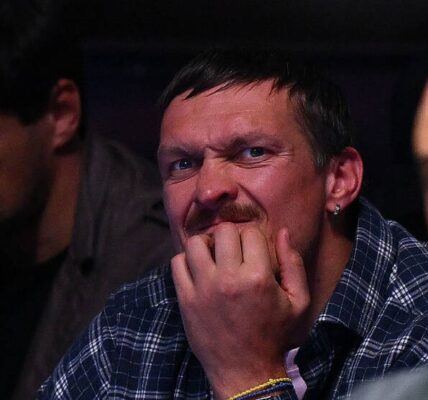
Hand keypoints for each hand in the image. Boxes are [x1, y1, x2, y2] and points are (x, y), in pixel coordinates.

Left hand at [171, 222, 309, 398]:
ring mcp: (204, 289)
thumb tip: (282, 231)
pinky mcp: (186, 300)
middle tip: (233, 251)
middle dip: (231, 237)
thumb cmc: (274, 334)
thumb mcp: (298, 301)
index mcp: (258, 277)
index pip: (250, 232)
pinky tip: (199, 270)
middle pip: (223, 232)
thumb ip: (293, 263)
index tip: (253, 252)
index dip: (254, 239)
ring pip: (196, 243)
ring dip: (206, 244)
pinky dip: (186, 261)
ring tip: (213, 255)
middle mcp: (228, 279)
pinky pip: (177, 264)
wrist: (246, 371)